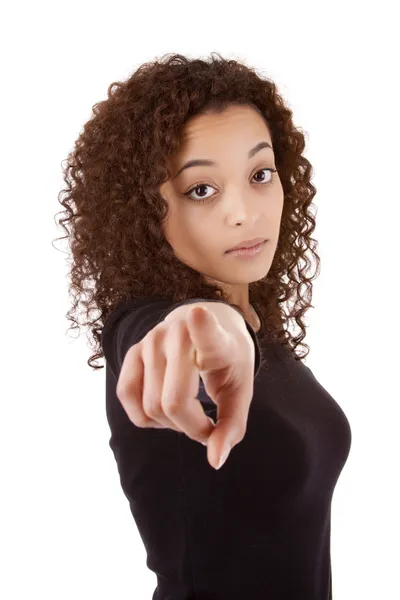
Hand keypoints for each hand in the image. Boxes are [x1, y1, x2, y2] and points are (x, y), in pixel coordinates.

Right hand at [116, 305, 254, 468]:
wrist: (206, 326)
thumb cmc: (227, 363)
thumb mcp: (240, 393)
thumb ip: (231, 427)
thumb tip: (214, 462)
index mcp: (215, 339)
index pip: (206, 331)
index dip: (202, 326)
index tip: (199, 314)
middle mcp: (178, 333)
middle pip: (173, 403)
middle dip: (192, 428)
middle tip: (207, 426)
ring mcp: (150, 340)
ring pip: (150, 406)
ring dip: (171, 425)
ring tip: (190, 414)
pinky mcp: (132, 350)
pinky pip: (126, 397)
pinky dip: (146, 417)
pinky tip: (165, 409)